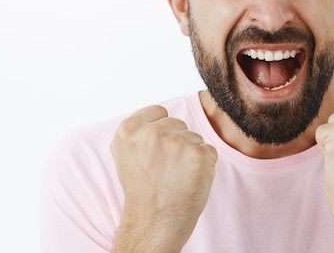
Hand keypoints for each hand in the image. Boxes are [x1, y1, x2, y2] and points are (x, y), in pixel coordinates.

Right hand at [110, 105, 217, 251]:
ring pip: (195, 137)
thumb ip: (139, 130)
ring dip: (190, 154)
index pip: (159, 111)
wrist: (154, 222)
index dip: (161, 131)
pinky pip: (208, 150)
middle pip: (178, 123)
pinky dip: (203, 165)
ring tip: (175, 176)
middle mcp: (152, 133)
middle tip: (164, 168)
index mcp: (129, 129)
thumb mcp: (125, 153)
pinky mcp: (199, 155)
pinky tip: (189, 180)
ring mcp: (177, 143)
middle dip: (176, 142)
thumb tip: (158, 114)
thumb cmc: (142, 189)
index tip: (155, 151)